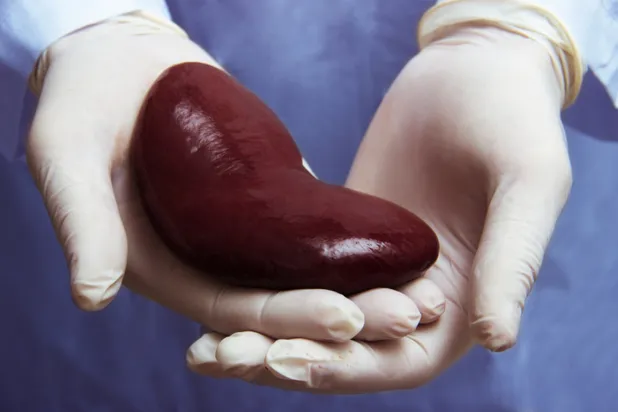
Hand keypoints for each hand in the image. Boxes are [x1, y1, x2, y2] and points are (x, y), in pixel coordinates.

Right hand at [26, 12, 444, 353]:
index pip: (230, 313)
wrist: (121, 61)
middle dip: (344, 313)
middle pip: (282, 303)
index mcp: (163, 268)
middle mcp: (207, 262)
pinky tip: (402, 244)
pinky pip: (314, 230)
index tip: (344, 318)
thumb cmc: (82, 101)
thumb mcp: (68, 154)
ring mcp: (240, 235)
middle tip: (408, 312)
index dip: (286, 320)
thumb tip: (92, 295)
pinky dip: (356, 244)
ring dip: (362, 287)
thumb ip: (83, 222)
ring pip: (306, 274)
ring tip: (420, 290)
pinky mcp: (266, 201)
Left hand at [187, 27, 571, 391]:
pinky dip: (259, 290)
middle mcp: (410, 298)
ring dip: (261, 337)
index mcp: (459, 306)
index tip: (288, 357)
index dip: (345, 369)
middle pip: (343, 352)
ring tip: (205, 349)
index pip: (398, 362)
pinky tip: (213, 297)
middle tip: (225, 356)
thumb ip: (512, 263)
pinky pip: (295, 271)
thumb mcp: (526, 185)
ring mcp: (370, 268)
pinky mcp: (337, 235)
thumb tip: (496, 339)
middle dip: (286, 361)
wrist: (470, 70)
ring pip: (311, 319)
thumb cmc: (513, 120)